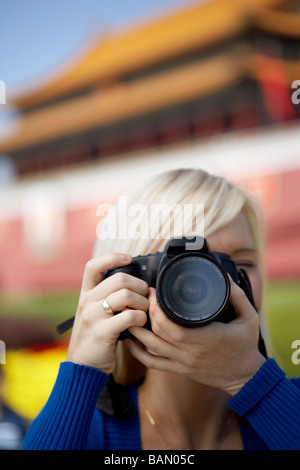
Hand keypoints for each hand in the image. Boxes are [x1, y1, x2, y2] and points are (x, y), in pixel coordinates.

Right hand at [67, 253, 147, 374]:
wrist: (82, 366)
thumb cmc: (96, 338)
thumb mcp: (95, 314)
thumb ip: (108, 298)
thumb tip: (134, 286)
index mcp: (86, 295)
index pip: (93, 266)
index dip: (112, 258)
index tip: (128, 259)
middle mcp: (87, 302)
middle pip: (119, 279)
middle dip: (139, 285)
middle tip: (145, 296)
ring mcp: (93, 316)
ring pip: (126, 295)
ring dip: (142, 302)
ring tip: (144, 312)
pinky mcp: (102, 332)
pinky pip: (129, 316)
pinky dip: (140, 318)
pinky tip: (140, 324)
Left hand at [126, 277, 265, 394]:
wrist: (246, 377)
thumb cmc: (246, 346)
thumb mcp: (249, 317)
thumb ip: (237, 295)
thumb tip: (224, 274)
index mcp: (206, 338)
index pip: (173, 327)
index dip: (157, 310)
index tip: (153, 292)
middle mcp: (191, 352)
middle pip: (158, 334)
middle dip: (146, 313)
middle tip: (143, 295)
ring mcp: (183, 363)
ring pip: (151, 348)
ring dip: (137, 330)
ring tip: (131, 312)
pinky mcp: (179, 369)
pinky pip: (153, 364)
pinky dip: (138, 353)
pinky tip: (129, 341)